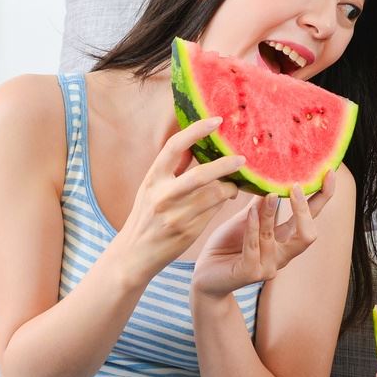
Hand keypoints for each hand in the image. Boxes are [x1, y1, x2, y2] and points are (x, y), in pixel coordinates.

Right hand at [113, 115, 245, 284]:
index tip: (216, 121)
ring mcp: (176, 215)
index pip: (174, 147)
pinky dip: (223, 202)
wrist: (134, 254)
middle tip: (242, 159)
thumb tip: (193, 145)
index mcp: (152, 179)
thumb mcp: (151, 189)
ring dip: (229, 187)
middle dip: (225, 165)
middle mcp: (163, 196)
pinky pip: (214, 211)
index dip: (196, 130)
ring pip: (214, 195)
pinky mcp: (188, 231)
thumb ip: (171, 169)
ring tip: (234, 185)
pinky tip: (227, 199)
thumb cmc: (146, 217)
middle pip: (201, 174)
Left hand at [190, 171, 335, 299]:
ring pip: (277, 236)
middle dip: (304, 209)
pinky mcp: (251, 273)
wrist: (204, 275)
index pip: (311, 219)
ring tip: (266, 194)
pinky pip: (255, 246)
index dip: (323, 197)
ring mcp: (268, 267)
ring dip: (269, 213)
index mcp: (285, 241)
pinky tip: (250, 212)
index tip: (330, 173)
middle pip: (308, 235)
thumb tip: (270, 174)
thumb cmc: (226, 246)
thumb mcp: (245, 219)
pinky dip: (253, 226)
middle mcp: (282, 255)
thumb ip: (259, 203)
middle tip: (295, 186)